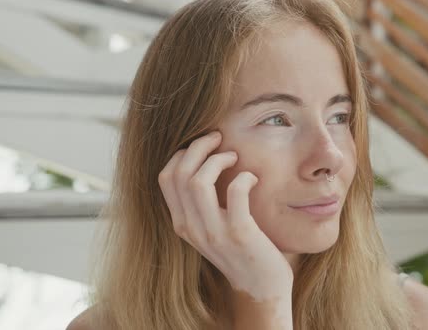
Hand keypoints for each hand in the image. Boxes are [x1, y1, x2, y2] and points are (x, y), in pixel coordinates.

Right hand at [158, 131, 293, 301]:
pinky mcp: (240, 233)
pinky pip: (236, 192)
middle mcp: (192, 228)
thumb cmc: (241, 251)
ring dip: (217, 159)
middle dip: (198, 147)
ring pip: (198, 181)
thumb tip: (204, 162)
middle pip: (179, 173)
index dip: (182, 154)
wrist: (261, 287)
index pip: (165, 178)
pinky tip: (253, 178)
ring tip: (234, 156)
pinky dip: (244, 177)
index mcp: (182, 224)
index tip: (204, 146)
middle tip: (219, 139)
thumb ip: (202, 204)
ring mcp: (214, 232)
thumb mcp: (211, 228)